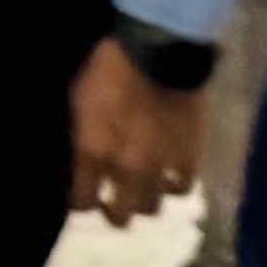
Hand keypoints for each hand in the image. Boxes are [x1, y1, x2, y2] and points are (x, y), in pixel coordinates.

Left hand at [67, 42, 206, 223]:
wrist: (158, 50)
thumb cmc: (108, 67)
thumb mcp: (78, 99)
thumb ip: (79, 135)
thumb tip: (76, 157)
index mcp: (93, 152)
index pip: (81, 201)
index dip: (79, 204)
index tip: (80, 198)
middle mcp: (126, 169)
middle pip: (119, 215)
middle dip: (112, 213)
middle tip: (111, 204)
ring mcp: (160, 167)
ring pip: (152, 208)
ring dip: (143, 202)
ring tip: (141, 192)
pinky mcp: (189, 158)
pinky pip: (182, 187)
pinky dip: (174, 185)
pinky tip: (168, 177)